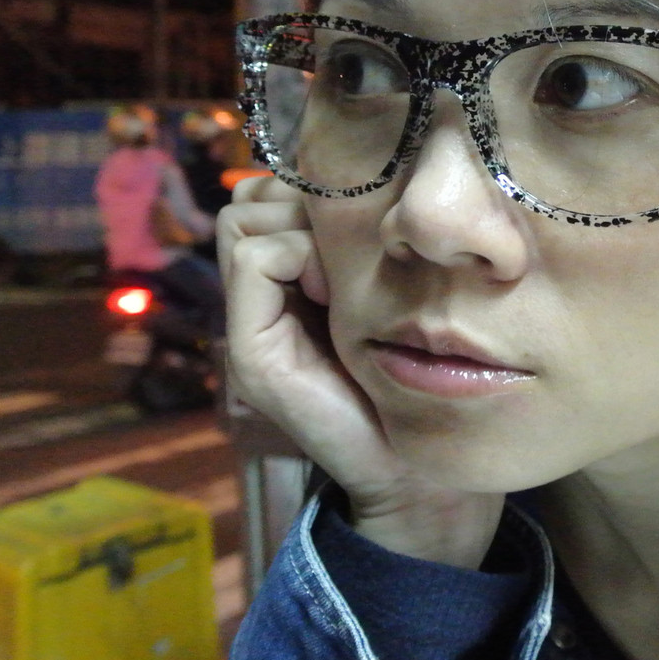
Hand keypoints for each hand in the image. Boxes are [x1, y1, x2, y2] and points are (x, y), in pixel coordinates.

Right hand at [219, 175, 504, 567]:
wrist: (417, 474)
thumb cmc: (417, 383)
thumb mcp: (389, 298)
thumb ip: (360, 254)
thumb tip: (364, 184)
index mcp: (289, 287)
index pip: (267, 195)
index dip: (309, 191)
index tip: (362, 227)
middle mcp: (256, 302)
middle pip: (248, 200)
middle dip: (300, 201)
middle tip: (349, 244)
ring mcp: (247, 326)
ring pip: (241, 219)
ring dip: (299, 226)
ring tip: (343, 273)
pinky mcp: (250, 351)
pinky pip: (255, 258)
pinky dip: (298, 256)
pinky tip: (336, 294)